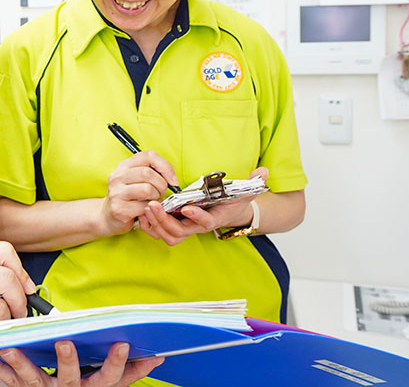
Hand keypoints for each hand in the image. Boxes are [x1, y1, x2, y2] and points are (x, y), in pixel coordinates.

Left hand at [0, 341, 163, 386]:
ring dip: (21, 363)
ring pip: (33, 379)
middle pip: (71, 378)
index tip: (123, 343)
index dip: (116, 363)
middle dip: (67, 360)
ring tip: (11, 348)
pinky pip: (8, 379)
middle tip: (65, 342)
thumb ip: (129, 372)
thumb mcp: (107, 384)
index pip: (109, 379)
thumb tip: (158, 357)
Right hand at [99, 151, 177, 236]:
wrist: (108, 216)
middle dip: (162, 185)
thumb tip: (172, 178)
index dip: (166, 167)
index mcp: (124, 165)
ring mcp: (116, 192)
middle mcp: (117, 176)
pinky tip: (146, 210)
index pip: (149, 156)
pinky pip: (144, 207)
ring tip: (153, 200)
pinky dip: (150, 209)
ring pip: (148, 190)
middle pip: (148, 173)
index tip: (172, 180)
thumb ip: (152, 173)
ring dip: (156, 197)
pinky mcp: (119, 209)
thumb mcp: (137, 179)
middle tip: (161, 192)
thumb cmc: (129, 196)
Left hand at [138, 167, 267, 245]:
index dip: (197, 217)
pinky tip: (144, 214)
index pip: (206, 222)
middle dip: (165, 220)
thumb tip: (264, 172)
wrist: (228, 213)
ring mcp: (187, 228)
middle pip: (180, 232)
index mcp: (214, 218)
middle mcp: (199, 227)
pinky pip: (161, 234)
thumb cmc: (233, 202)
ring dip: (156, 224)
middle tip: (153, 205)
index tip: (187, 207)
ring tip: (147, 208)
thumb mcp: (245, 191)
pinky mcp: (177, 227)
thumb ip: (253, 182)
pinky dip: (151, 227)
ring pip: (169, 235)